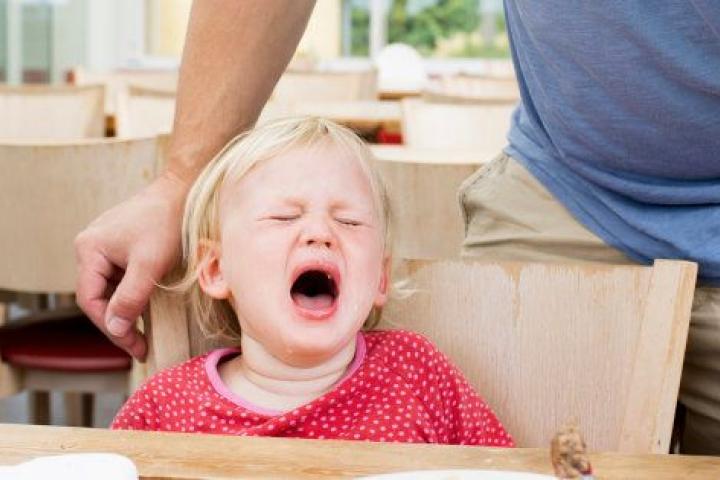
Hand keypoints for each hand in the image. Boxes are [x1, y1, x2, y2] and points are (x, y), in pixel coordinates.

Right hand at [74, 173, 188, 359]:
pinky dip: (132, 295)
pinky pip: (121, 277)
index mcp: (89, 249)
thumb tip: (115, 327)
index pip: (90, 300)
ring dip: (125, 310)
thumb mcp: (149, 265)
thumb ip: (130, 297)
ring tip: (143, 334)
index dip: (110, 327)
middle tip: (140, 347)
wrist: (184, 189)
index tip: (134, 346)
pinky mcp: (122, 244)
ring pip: (110, 288)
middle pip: (98, 296)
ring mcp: (105, 244)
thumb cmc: (167, 223)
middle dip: (118, 322)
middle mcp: (90, 246)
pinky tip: (146, 310)